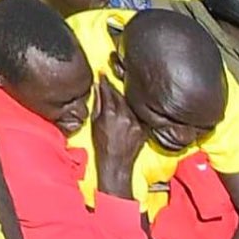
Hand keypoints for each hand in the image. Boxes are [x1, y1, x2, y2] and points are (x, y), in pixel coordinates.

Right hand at [87, 79, 139, 194]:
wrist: (116, 164)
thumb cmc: (102, 145)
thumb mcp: (95, 123)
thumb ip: (98, 104)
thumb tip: (98, 88)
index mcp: (111, 114)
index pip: (108, 91)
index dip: (104, 81)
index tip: (102, 74)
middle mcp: (126, 116)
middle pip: (120, 94)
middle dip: (113, 88)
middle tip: (108, 81)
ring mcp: (137, 122)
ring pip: (130, 102)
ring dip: (123, 97)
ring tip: (117, 93)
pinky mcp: (144, 128)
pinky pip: (137, 113)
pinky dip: (132, 109)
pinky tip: (127, 107)